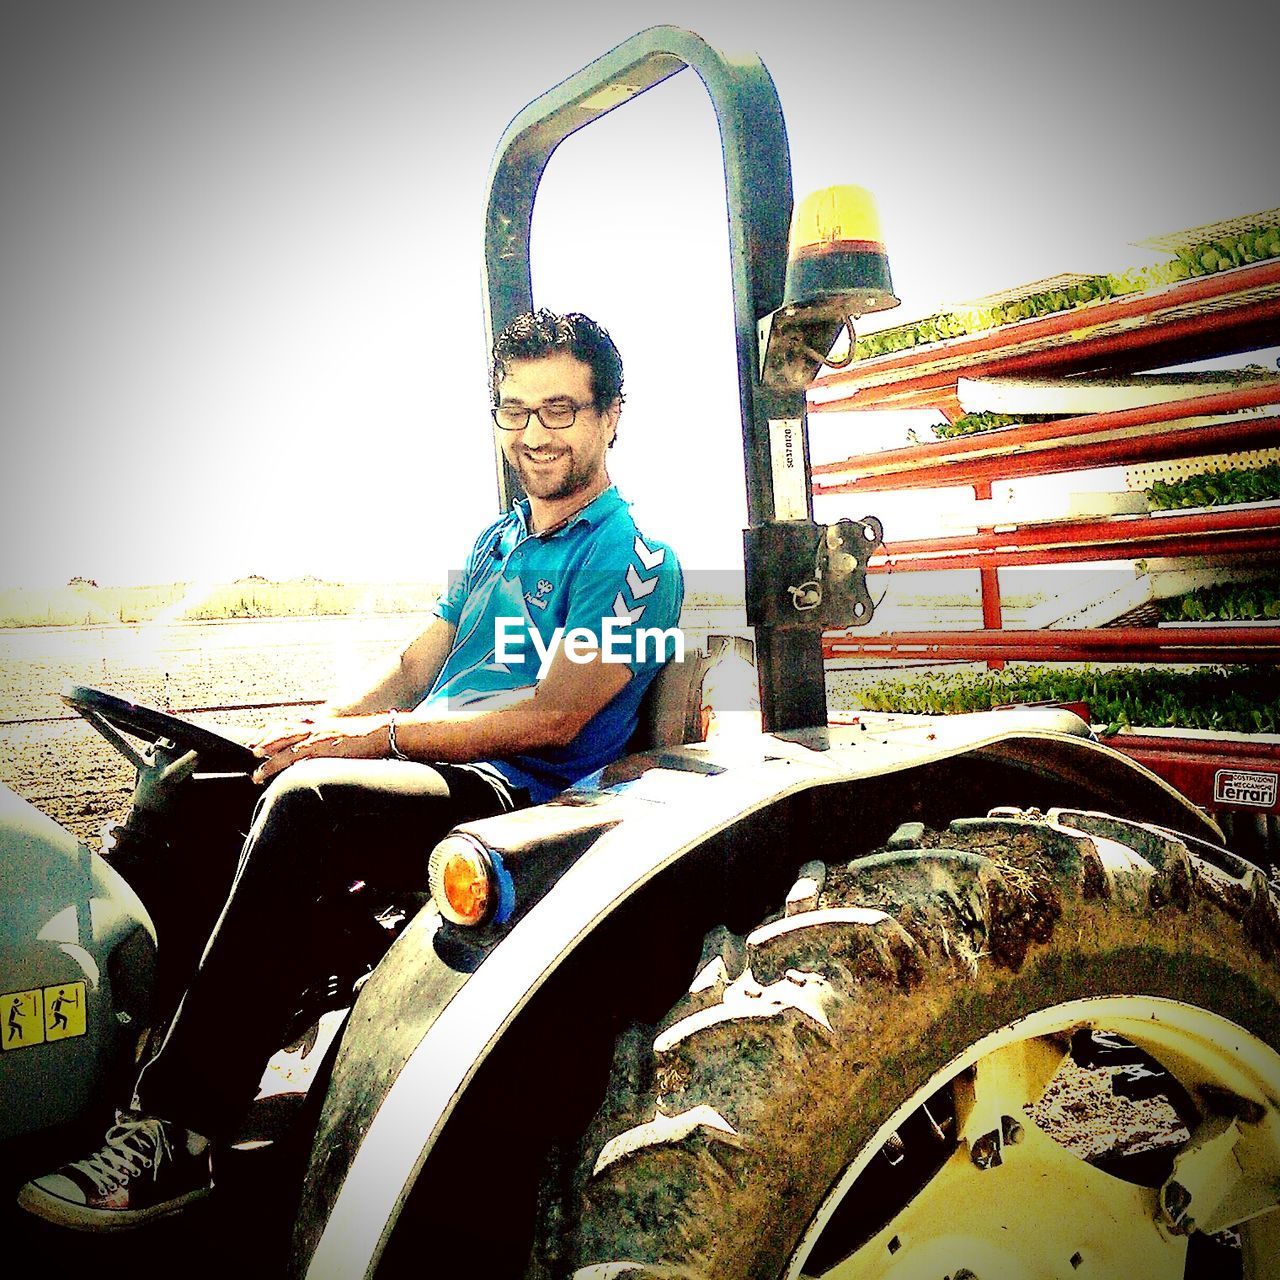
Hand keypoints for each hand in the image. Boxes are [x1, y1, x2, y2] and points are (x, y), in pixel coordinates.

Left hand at [250, 714, 388, 784]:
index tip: (256, 744)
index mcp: (317, 724)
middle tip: (251, 756)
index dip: (268, 734)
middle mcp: (315, 728)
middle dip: (264, 745)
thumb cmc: (364, 735)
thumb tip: (314, 746)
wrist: (382, 732)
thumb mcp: (339, 732)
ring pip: (288, 748)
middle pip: (281, 734)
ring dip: (271, 761)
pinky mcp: (328, 749)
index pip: (286, 726)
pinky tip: (281, 775)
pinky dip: (290, 765)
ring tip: (258, 773)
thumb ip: (323, 737)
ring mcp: (320, 738)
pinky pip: (304, 757)